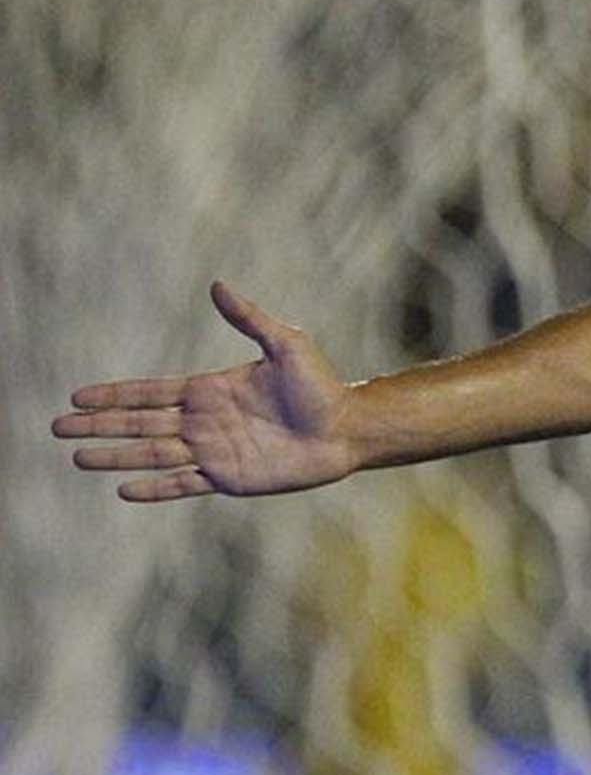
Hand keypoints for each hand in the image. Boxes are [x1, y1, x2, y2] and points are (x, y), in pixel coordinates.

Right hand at [52, 281, 360, 499]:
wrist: (348, 429)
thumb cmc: (321, 385)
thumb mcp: (286, 344)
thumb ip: (249, 318)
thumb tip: (218, 285)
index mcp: (211, 389)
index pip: (151, 393)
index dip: (114, 396)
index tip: (79, 397)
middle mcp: (204, 421)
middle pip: (140, 424)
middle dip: (100, 426)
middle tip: (58, 427)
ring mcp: (213, 451)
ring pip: (152, 455)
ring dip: (116, 456)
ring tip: (78, 458)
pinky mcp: (228, 479)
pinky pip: (183, 484)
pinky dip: (155, 488)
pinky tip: (124, 489)